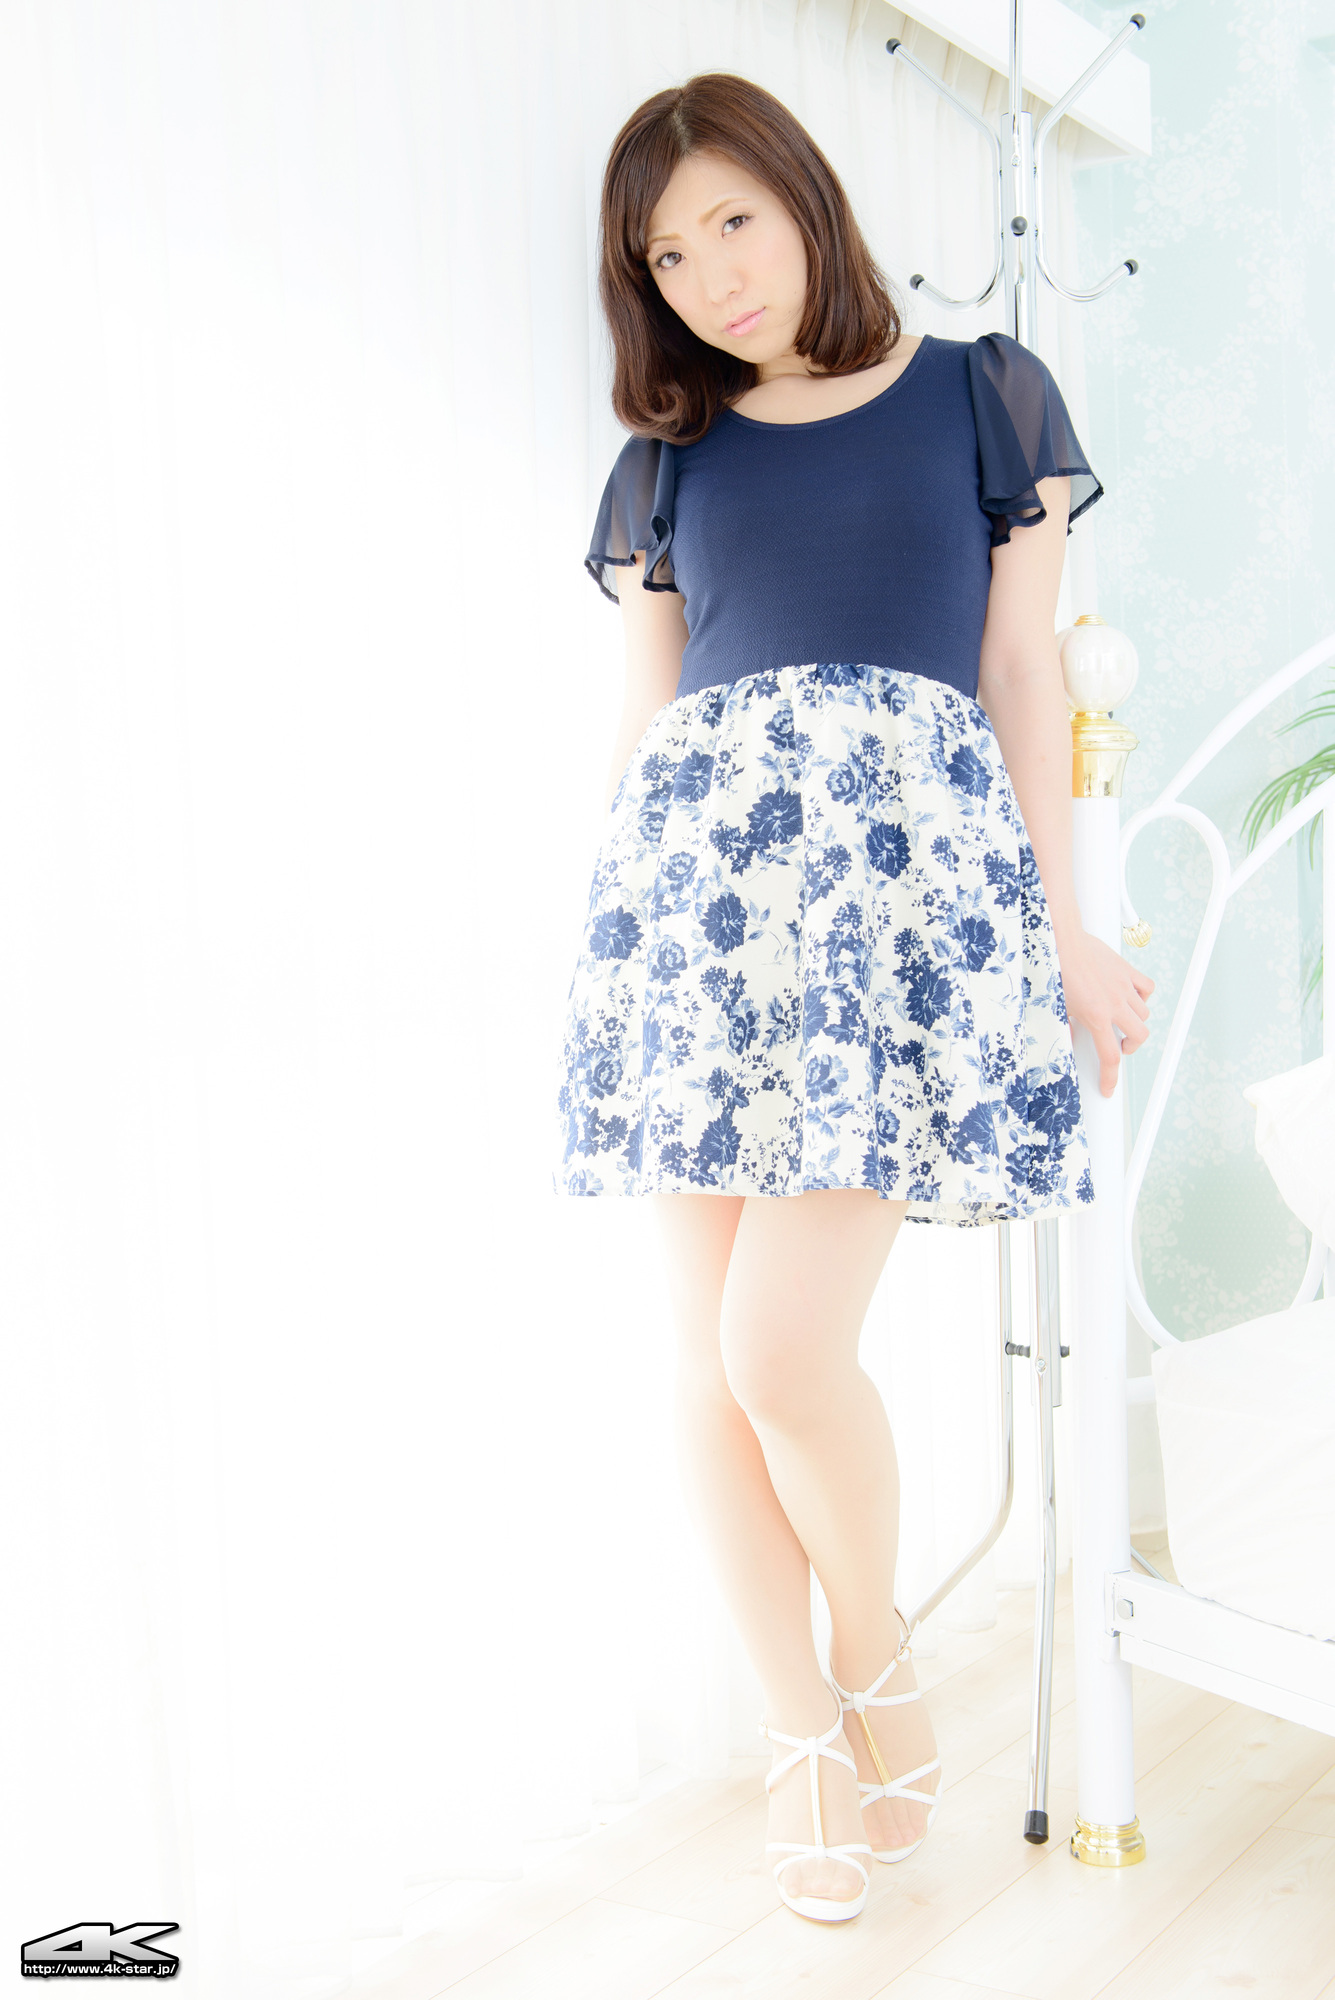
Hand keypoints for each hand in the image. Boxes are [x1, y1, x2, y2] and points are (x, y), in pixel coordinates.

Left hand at [1054, 926, 1154, 1098]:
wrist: (1061, 939)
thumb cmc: (1054, 970)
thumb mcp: (1055, 1006)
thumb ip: (1066, 1028)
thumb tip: (1071, 1043)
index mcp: (1096, 1016)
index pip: (1110, 1057)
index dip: (1110, 1078)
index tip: (1108, 1088)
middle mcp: (1115, 1004)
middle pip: (1139, 1037)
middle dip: (1130, 1047)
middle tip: (1118, 1046)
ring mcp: (1124, 987)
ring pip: (1144, 1014)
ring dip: (1135, 1022)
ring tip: (1120, 1021)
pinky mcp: (1127, 971)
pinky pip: (1146, 988)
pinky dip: (1143, 996)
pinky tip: (1130, 997)